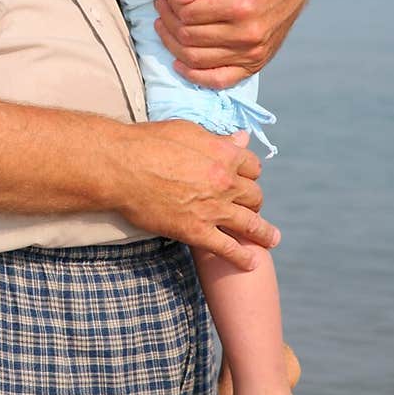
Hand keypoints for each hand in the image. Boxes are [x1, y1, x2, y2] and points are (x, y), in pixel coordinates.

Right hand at [116, 120, 279, 269]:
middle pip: (254, 196)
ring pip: (250, 224)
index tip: (245, 180)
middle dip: (254, 201)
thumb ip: (217, 140)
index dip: (249, 174)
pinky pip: (228, 248)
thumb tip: (241, 138)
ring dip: (264, 233)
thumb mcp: (186, 131)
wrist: (121, 166)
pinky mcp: (197, 231)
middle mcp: (225, 182)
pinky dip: (242, 257)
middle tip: (251, 208)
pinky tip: (250, 263)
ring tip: (271, 240)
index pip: (253, 167)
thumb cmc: (148, 142)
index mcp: (224, 155)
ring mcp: (213, 209)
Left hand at [154, 0, 311, 87]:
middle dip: (168, 21)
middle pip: (188, 37)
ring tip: (165, 26)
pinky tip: (178, 62)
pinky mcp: (254, 64)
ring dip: (172, 44)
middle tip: (162, 7)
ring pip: (196, 59)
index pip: (187, 13)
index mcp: (240, 5)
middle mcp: (248, 33)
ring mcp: (252, 53)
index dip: (171, 3)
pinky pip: (218, 80)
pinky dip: (194, 75)